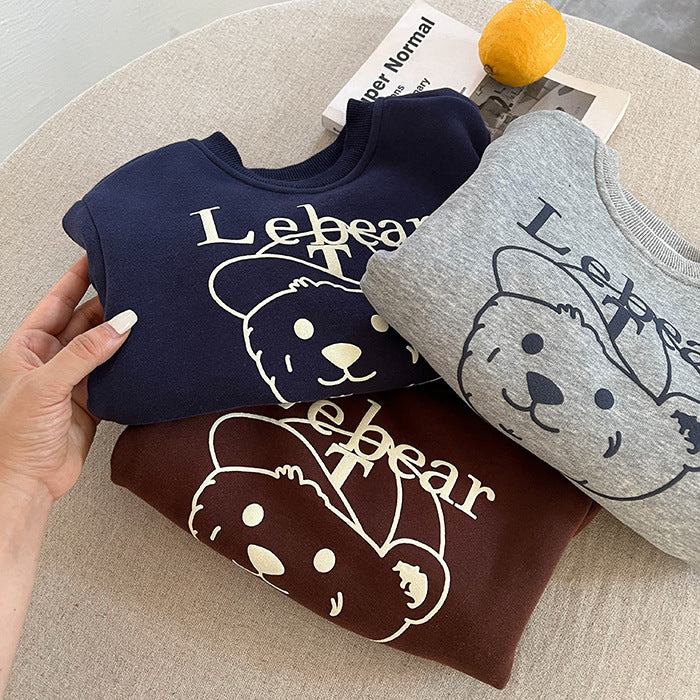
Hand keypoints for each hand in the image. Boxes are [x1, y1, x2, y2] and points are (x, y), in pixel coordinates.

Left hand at [0, 256, 136, 501]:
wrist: (29, 482)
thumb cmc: (17, 436)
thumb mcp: (46, 385)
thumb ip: (85, 353)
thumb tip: (122, 323)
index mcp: (28, 347)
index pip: (57, 302)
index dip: (76, 279)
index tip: (99, 256)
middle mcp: (51, 358)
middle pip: (85, 321)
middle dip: (108, 304)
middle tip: (135, 287)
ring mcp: (73, 379)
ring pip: (103, 347)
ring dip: (121, 334)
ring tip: (147, 315)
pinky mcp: (92, 400)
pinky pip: (114, 373)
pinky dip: (129, 363)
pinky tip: (145, 352)